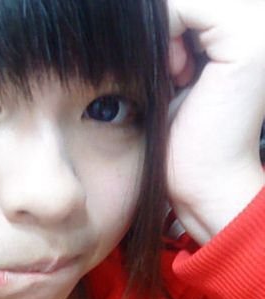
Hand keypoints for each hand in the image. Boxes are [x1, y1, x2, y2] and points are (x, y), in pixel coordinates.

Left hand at [167, 0, 264, 243]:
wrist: (205, 182)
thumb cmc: (185, 138)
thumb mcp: (176, 70)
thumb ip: (173, 34)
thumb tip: (143, 8)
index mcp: (244, 27)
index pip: (189, 2)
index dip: (167, 24)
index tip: (170, 69)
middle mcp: (258, 17)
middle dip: (165, 25)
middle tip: (171, 72)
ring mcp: (258, 23)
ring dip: (164, 31)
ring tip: (174, 75)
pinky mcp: (246, 37)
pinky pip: (183, 5)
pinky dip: (164, 34)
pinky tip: (175, 73)